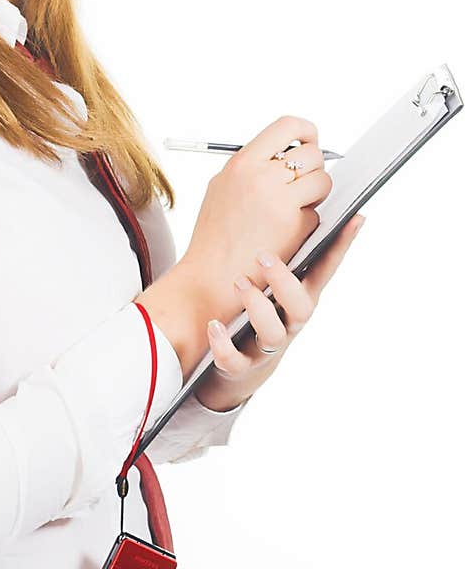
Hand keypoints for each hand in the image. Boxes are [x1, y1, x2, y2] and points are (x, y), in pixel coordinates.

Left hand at [192, 213, 366, 411]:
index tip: (354, 219)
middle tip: (264, 257)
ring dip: (256, 307)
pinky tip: (213, 325)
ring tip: (238, 282)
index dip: (342, 248)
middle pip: (303, 307)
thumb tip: (290, 202)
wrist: (237, 367)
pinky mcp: (241, 366)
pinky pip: (235, 361)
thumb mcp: (272, 284)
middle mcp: (288, 322)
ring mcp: (266, 346)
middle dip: (286, 282)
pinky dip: (223, 345)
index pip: (325, 271)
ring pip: (273, 333)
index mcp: (298, 297)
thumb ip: (281, 252)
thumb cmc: (255, 312)